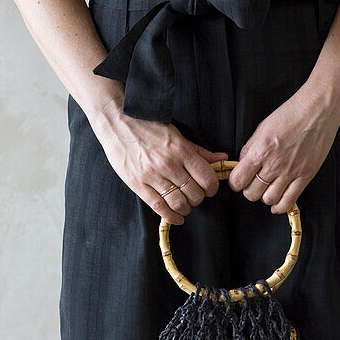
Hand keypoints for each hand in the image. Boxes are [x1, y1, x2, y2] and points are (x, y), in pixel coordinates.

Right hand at [89, 94, 226, 224]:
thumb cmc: (148, 126)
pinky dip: (171, 217)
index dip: (212, 188)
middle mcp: (168, 164)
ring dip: (186, 208)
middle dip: (198, 198)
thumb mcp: (177, 135)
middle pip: (194, 193)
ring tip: (185, 205)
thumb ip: (199, 151)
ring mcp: (152, 175)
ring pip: (178, 203)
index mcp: (180, 150)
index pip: (207, 178)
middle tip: (195, 196)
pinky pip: (158, 207)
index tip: (209, 188)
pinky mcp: (137, 184)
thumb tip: (222, 159)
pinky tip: (177, 218)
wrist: (117, 121)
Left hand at [227, 80, 339, 212]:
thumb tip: (242, 165)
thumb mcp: (262, 127)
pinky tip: (276, 204)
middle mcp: (274, 164)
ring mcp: (291, 172)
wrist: (318, 110)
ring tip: (266, 188)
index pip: (238, 180)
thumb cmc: (291, 114)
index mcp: (261, 150)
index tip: (238, 180)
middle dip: (249, 190)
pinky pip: (289, 202)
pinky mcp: (305, 176)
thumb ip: (250, 148)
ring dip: (264, 196)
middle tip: (252, 183)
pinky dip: (279, 207)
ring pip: (268, 199)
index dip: (235, 182)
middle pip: (252, 193)